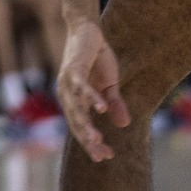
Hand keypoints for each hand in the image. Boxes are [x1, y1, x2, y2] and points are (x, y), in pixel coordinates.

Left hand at [58, 21, 128, 160]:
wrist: (88, 32)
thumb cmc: (96, 60)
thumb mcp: (109, 85)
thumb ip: (114, 104)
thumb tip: (124, 125)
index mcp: (74, 101)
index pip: (82, 127)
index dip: (91, 143)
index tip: (106, 158)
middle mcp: (67, 95)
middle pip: (76, 123)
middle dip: (88, 141)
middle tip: (101, 156)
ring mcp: (67, 83)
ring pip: (76, 109)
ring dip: (86, 125)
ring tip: (97, 141)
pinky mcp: (73, 70)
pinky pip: (81, 88)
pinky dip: (92, 99)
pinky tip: (101, 110)